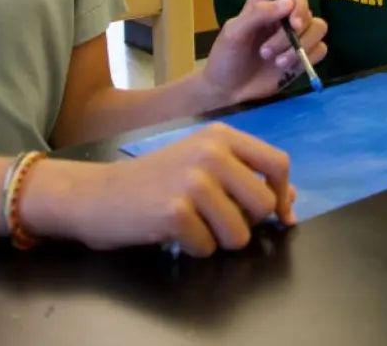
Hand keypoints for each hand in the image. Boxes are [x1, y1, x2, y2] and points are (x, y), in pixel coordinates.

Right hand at [31, 124, 295, 256]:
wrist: (98, 194)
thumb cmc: (154, 181)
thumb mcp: (202, 164)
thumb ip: (246, 175)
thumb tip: (289, 198)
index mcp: (221, 136)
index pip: (277, 163)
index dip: (282, 195)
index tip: (278, 215)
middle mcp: (211, 152)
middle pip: (264, 204)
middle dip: (247, 224)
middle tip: (217, 220)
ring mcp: (193, 181)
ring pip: (239, 234)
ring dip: (218, 240)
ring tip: (193, 224)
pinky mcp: (174, 212)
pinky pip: (207, 249)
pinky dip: (192, 249)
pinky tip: (173, 233)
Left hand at [203, 0, 327, 106]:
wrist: (228, 89)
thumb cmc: (226, 56)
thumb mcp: (234, 32)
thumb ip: (258, 13)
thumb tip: (289, 4)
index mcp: (268, 2)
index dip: (300, 4)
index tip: (294, 24)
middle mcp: (285, 16)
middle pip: (308, 14)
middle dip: (291, 36)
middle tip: (266, 52)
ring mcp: (296, 37)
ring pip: (318, 30)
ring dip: (299, 49)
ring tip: (277, 63)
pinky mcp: (303, 56)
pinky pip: (321, 50)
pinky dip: (308, 59)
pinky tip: (286, 68)